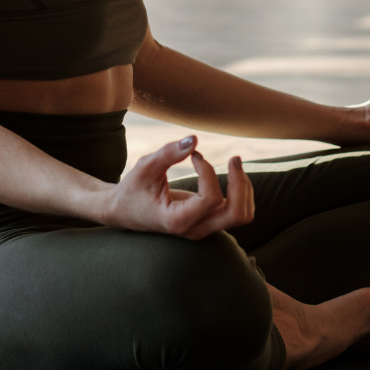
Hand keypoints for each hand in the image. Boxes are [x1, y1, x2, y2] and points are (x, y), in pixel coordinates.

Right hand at [100, 136, 254, 239]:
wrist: (124, 212)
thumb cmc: (133, 189)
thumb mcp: (145, 167)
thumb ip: (169, 153)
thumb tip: (195, 140)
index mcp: (177, 220)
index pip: (211, 199)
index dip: (209, 172)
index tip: (195, 156)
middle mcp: (195, 229)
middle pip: (237, 214)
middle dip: (241, 183)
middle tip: (234, 158)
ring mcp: (204, 228)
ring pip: (243, 215)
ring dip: (245, 188)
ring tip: (234, 165)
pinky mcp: (208, 222)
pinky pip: (237, 212)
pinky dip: (241, 192)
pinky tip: (230, 175)